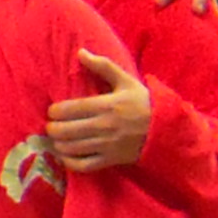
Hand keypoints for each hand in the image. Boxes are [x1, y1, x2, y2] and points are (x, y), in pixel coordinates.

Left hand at [47, 49, 151, 170]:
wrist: (166, 128)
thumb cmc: (143, 103)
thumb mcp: (125, 81)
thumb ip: (102, 66)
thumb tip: (80, 52)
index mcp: (107, 105)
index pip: (71, 109)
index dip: (55, 111)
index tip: (52, 111)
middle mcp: (105, 126)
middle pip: (66, 130)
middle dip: (53, 129)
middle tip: (51, 126)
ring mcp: (107, 145)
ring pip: (72, 148)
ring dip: (58, 144)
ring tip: (56, 140)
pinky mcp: (111, 160)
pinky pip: (84, 165)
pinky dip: (69, 162)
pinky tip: (65, 156)